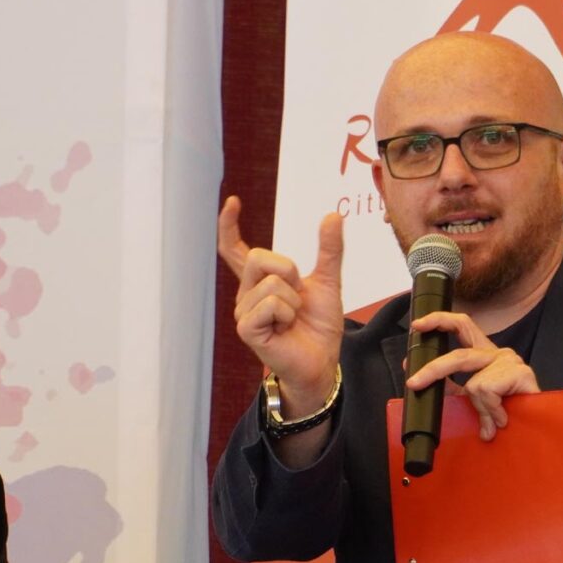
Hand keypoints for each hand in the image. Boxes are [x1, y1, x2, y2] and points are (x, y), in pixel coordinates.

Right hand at [217, 196, 344, 415]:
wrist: (322, 360)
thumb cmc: (318, 326)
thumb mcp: (327, 282)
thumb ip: (329, 250)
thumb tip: (333, 215)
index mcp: (260, 281)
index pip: (235, 249)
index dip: (229, 225)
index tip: (233, 201)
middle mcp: (246, 294)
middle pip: (259, 257)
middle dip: (288, 271)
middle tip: (297, 297)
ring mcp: (244, 312)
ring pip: (270, 283)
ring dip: (293, 300)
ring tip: (292, 319)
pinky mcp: (246, 329)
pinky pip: (270, 304)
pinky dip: (287, 314)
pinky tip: (285, 329)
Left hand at [405, 311, 539, 439]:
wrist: (538, 427)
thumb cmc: (508, 412)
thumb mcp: (472, 399)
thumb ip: (453, 389)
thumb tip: (425, 383)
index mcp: (484, 354)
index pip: (462, 325)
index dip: (439, 321)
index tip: (416, 325)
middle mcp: (497, 353)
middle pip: (458, 355)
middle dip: (433, 369)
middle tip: (414, 382)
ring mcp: (509, 361)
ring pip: (474, 385)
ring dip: (480, 408)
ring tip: (494, 422)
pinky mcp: (519, 373)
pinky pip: (487, 392)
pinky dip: (491, 410)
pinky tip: (504, 417)